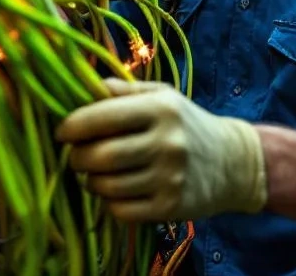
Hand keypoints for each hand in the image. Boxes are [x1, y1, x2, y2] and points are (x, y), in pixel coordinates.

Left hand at [56, 79, 267, 222]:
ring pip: (105, 186)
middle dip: (77, 157)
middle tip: (77, 155)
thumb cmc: (187, 124)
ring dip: (92, 181)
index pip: (101, 117)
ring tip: (98, 172)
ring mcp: (169, 178)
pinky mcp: (170, 208)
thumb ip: (123, 89)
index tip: (63, 132)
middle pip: (99, 156)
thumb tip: (81, 85)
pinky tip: (118, 190)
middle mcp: (167, 142)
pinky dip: (109, 203)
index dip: (72, 126)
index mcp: (161, 108)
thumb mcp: (162, 96)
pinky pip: (119, 211)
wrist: (232, 162)